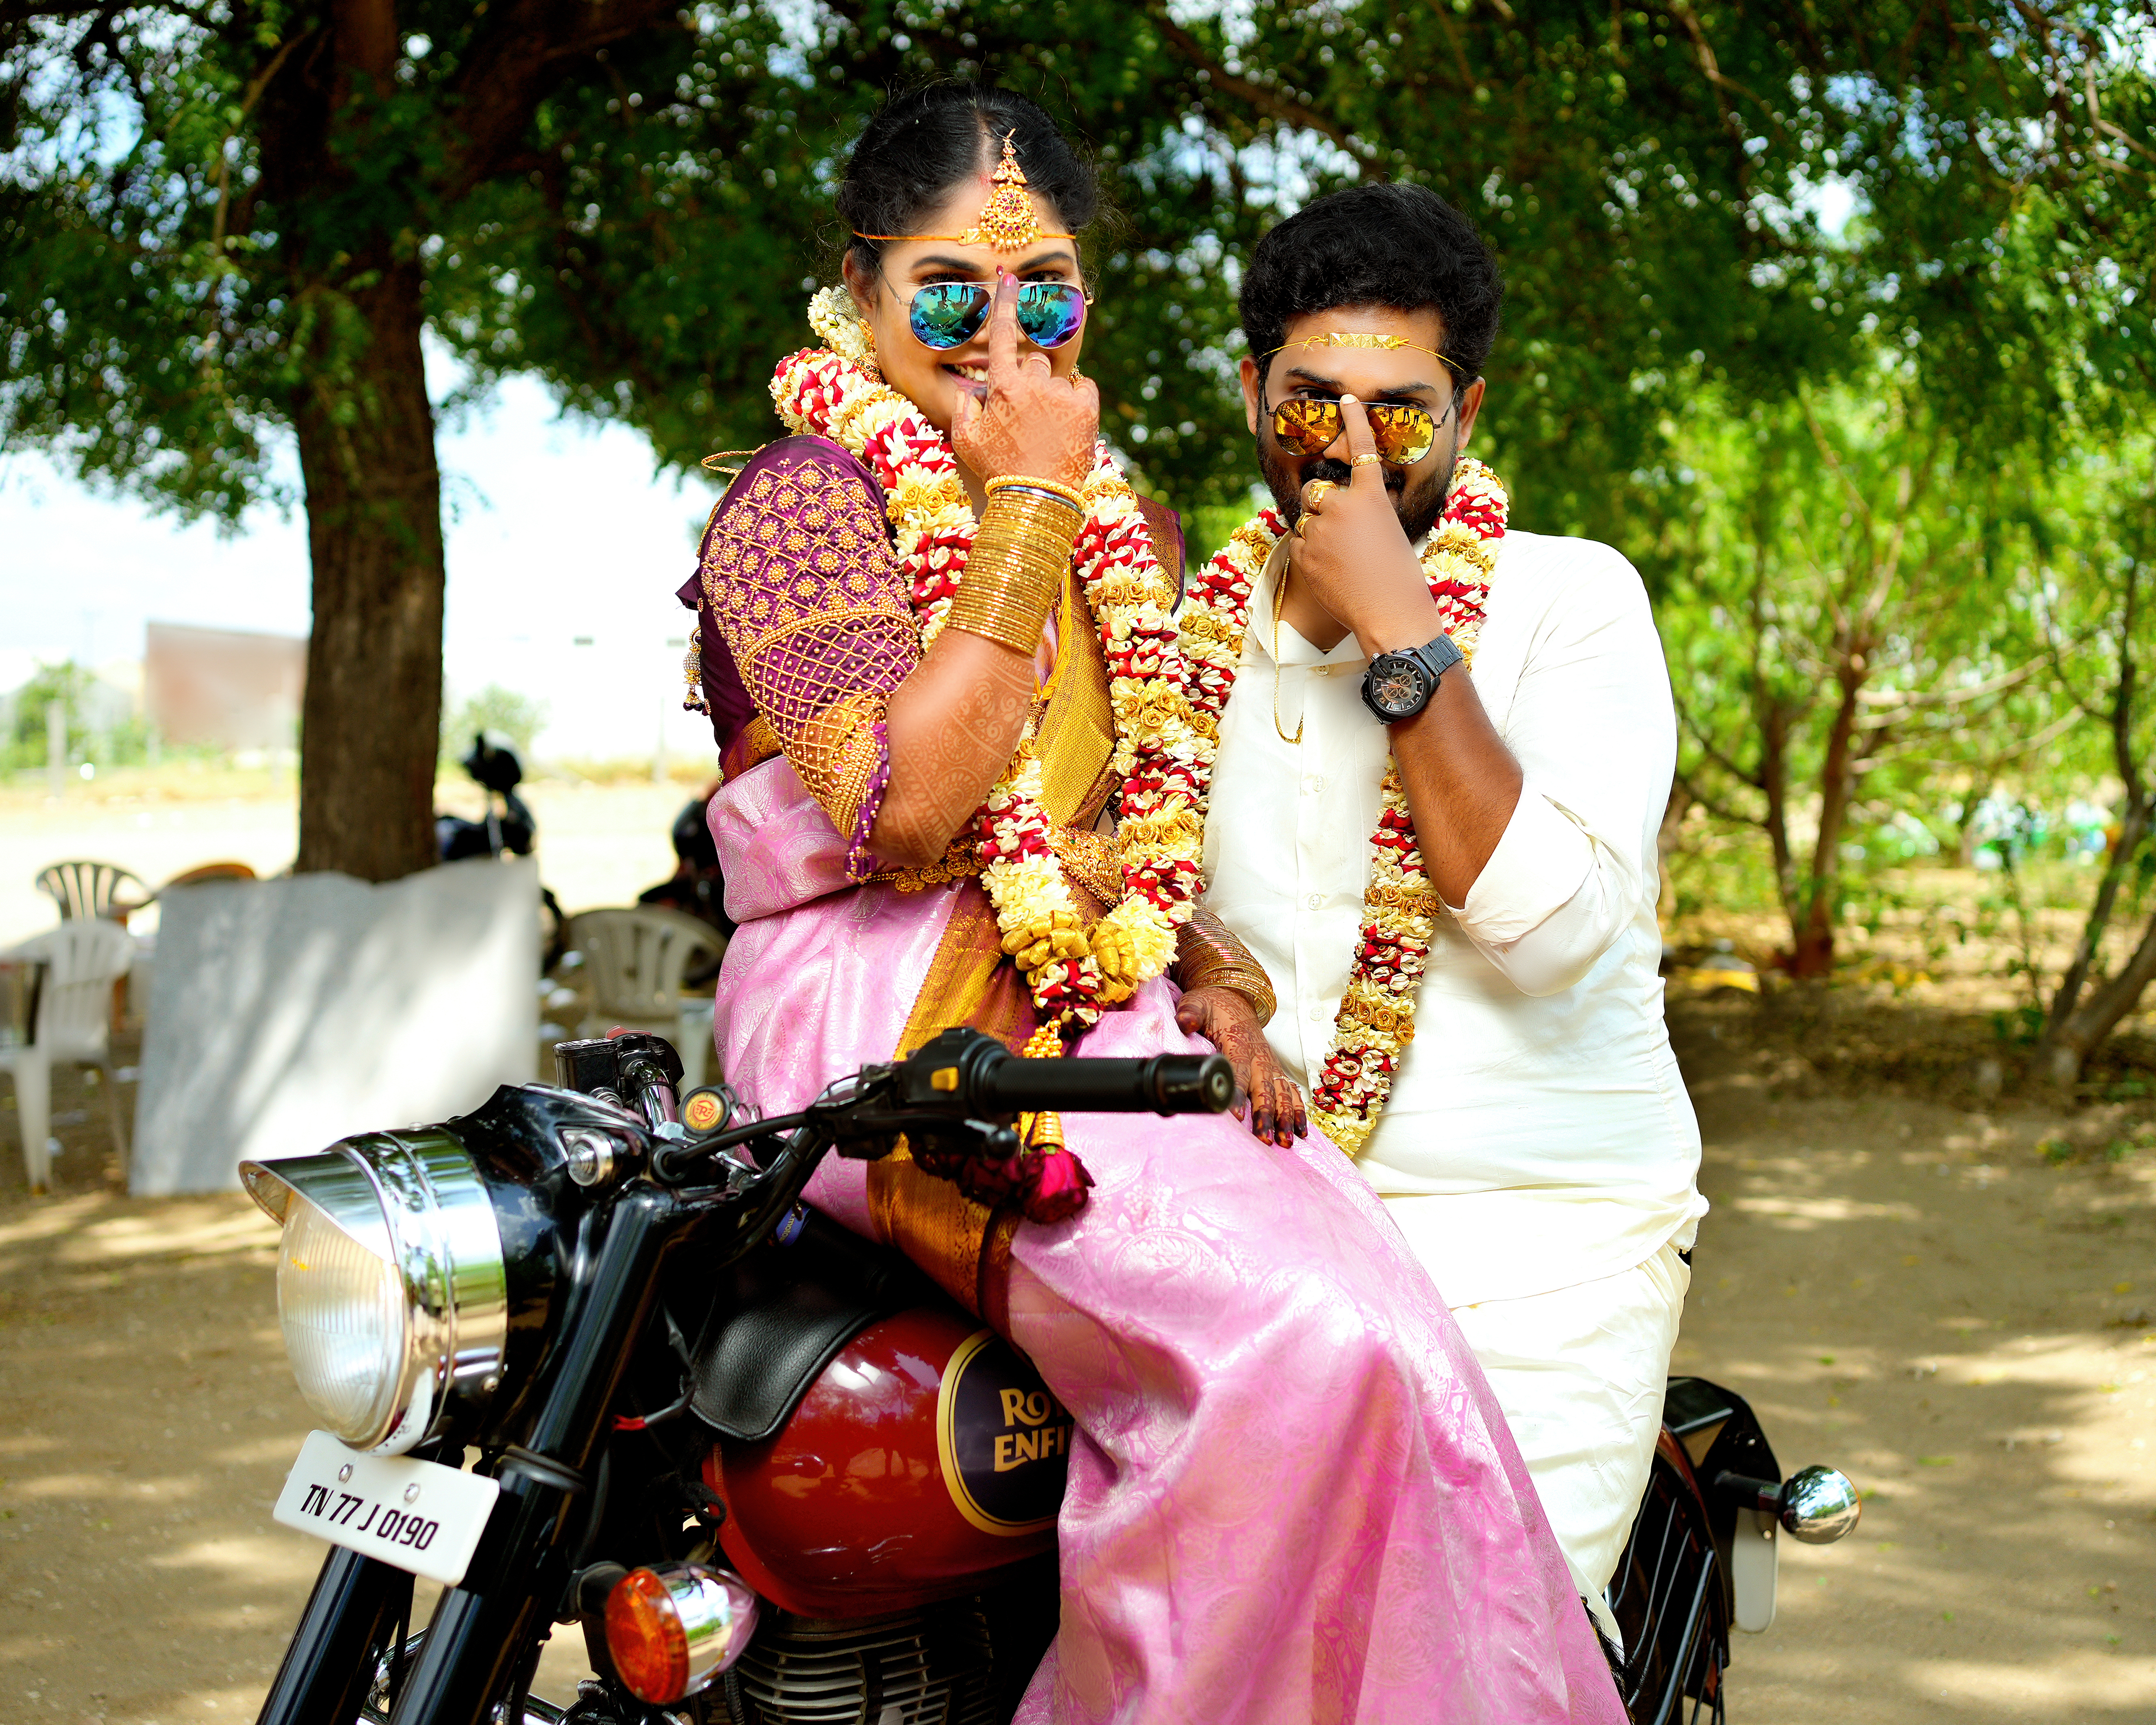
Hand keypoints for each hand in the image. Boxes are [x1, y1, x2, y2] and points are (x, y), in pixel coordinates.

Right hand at [950, 270, 1098, 487]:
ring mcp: (1063, 394)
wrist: (1036, 500)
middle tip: (1024, 415)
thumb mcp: (967, 441)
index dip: (1005, 302)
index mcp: (1003, 386)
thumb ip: (963, 409)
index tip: (1008, 276)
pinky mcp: (1088, 409)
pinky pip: (1084, 387)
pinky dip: (1076, 399)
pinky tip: (1067, 422)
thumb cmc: (997, 471)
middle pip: (1032, 362)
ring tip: (1046, 429)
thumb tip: (969, 392)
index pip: (1002, 334)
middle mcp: (1035, 383)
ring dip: (1051, 396)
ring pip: (1056, 378)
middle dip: (1027, 381)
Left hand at [1175, 985, 1307, 1148]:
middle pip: (1264, 1088)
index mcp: (1238, 1043)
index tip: (1235, 1114)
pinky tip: (1299, 1131)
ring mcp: (1270, 1064)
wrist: (1234, 1000)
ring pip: (1282, 1093)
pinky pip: (1292, 1092)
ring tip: (1285, 1141)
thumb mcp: (1197, 1004)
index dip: (1237, 1092)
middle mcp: (1259, 1056)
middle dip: (1266, 1114)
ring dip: (1284, 1117)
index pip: (1238, 1070)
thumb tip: (1185, 1022)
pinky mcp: (1275, 1070)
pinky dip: (1297, 1111)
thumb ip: (1191, 1013)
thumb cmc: (1213, 1007)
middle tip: (1264, 1138)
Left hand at [1288, 396, 1442, 655]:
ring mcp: (1319, 530)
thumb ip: (1364, 514)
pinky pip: (1297, 542)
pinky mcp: (1303, 554)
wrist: (1389, 614)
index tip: (1346, 399)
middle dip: (1320, 501)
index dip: (1353, 421)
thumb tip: (1342, 513)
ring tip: (1339, 557)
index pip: (1360, 449)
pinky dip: (1308, 552)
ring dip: (1315, 529)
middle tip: (1336, 526)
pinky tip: (1329, 571)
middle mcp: (1341, 507)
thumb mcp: (1389, 533)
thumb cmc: (1399, 578)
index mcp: (1370, 497)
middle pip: (1316, 489)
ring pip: (1304, 518)